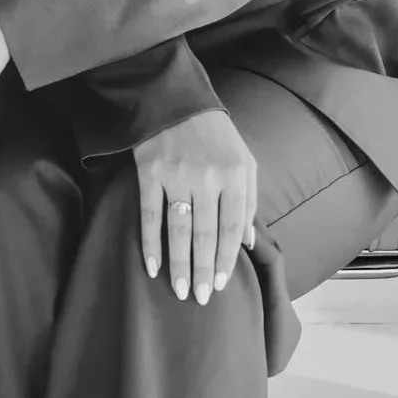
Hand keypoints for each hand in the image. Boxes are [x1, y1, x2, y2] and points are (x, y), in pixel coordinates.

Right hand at [133, 108, 257, 302]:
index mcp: (234, 175)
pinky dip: (150, 243)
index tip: (223, 284)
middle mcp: (207, 177)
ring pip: (179, 229)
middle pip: (205, 234)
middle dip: (205, 270)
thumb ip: (248, 200)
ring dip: (179, 264)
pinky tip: (152, 267)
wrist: (175, 99)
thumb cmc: (215, 135)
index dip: (227, 259)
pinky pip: (150, 215)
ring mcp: (176, 175)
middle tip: (202, 298)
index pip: (232, 227)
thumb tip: (247, 241)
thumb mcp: (244, 160)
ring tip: (180, 290)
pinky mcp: (149, 173)